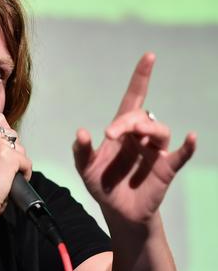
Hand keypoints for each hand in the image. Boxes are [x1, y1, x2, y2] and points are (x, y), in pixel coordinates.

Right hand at [0, 113, 31, 239]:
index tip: (0, 148)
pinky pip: (26, 161)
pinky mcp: (7, 156)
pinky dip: (25, 173)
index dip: (2, 133)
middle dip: (11, 147)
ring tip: (7, 175)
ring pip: (19, 146)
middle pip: (10, 131)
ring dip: (18, 160)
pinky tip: (13, 182)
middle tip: (4, 165)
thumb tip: (5, 135)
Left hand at [73, 53, 195, 224]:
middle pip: (140, 116)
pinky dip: (187, 146)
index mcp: (121, 131)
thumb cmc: (103, 185)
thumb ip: (81, 151)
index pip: (133, 99)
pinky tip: (190, 138)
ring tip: (136, 134)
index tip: (149, 57)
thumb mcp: (85, 169)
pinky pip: (181, 154)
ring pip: (160, 130)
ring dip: (148, 129)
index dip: (141, 78)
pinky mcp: (166, 168)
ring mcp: (155, 151)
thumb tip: (82, 132)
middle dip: (126, 121)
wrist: (118, 213)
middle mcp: (140, 137)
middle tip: (110, 134)